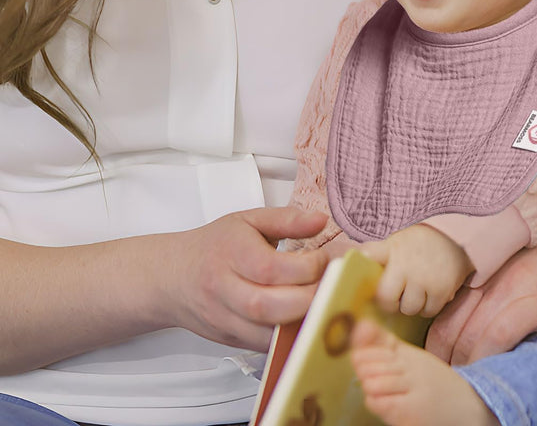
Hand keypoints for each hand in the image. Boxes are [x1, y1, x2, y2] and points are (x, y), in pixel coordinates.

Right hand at [157, 207, 327, 349]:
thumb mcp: (249, 220)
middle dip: (308, 299)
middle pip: (267, 306)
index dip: (306, 267)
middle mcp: (224, 289)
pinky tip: (308, 322)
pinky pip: (265, 347)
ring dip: (303, 323)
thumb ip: (287, 219)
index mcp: (231, 253)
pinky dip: (291, 338)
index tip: (327, 259)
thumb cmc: (215, 245)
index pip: (270, 268)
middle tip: (334, 286)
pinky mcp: (231, 340)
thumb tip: (320, 221)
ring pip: (266, 334)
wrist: (173, 276)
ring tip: (327, 305)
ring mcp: (225, 319)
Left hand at [360, 225, 473, 317]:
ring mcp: (424, 278)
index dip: (360, 271)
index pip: (368, 256)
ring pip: (408, 308)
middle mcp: (405, 264)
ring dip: (411, 305)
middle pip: (386, 298)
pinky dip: (428, 307)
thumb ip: (377, 253)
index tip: (362, 284)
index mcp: (392, 248)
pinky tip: (429, 294)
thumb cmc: (419, 244)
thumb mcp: (396, 241)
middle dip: (390, 302)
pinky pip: (428, 311)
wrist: (456, 239)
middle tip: (396, 296)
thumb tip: (351, 262)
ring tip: (416, 292)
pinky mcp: (441, 290)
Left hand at [426, 214, 536, 395]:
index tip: (437, 367)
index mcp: (493, 274)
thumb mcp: (513, 260)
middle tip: (454, 387)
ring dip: (487, 364)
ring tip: (483, 393)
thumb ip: (488, 284)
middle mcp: (512, 283)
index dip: (439, 347)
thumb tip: (458, 317)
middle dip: (457, 363)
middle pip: (471, 329)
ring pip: (503, 332)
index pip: (453, 315)